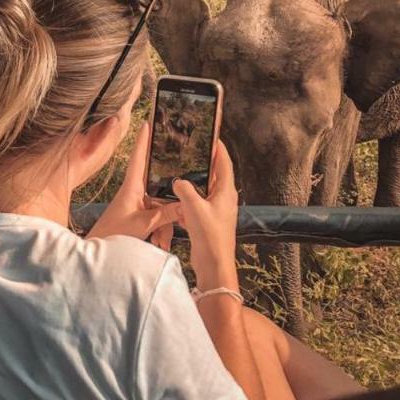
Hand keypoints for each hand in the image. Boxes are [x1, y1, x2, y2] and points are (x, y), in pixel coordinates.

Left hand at [87, 123, 179, 247]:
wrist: (100, 248)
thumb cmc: (114, 232)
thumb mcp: (143, 224)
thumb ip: (164, 214)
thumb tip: (185, 204)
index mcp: (131, 186)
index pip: (138, 157)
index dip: (143, 140)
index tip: (148, 122)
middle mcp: (135, 191)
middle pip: (160, 187)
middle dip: (171, 203)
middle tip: (182, 207)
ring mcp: (138, 203)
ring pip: (162, 206)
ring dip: (165, 226)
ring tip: (162, 244)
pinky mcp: (140, 214)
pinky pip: (158, 217)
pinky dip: (161, 231)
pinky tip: (160, 245)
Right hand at [173, 140, 239, 291]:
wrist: (214, 264)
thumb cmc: (209, 235)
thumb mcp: (193, 207)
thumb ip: (184, 189)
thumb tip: (178, 181)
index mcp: (225, 192)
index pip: (224, 163)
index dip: (218, 148)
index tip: (212, 135)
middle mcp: (223, 199)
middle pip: (214, 175)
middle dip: (203, 163)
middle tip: (191, 150)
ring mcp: (216, 210)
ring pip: (203, 190)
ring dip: (192, 182)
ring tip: (178, 172)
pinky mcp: (208, 221)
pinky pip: (196, 205)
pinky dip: (186, 201)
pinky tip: (174, 201)